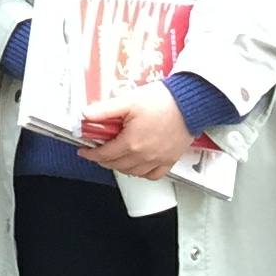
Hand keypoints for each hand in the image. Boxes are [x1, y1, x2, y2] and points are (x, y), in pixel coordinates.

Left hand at [80, 83, 194, 181]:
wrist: (190, 103)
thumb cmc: (163, 100)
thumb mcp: (128, 101)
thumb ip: (105, 110)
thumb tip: (86, 115)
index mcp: (131, 143)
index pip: (105, 154)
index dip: (91, 154)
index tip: (85, 151)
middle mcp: (144, 155)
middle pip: (117, 165)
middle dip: (103, 160)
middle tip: (97, 152)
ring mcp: (158, 160)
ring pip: (133, 172)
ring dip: (120, 167)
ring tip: (115, 158)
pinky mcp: (170, 159)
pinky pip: (153, 175)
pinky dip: (142, 174)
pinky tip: (138, 166)